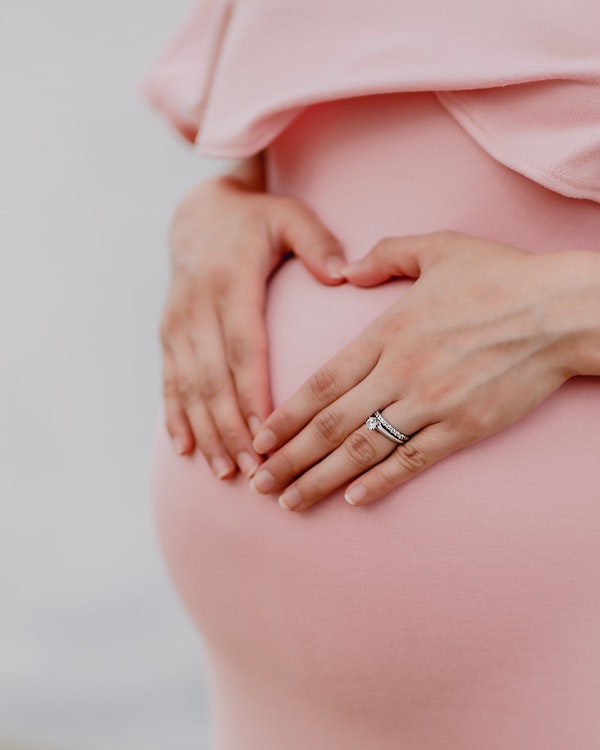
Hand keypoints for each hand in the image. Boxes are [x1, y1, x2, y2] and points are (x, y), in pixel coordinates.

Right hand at [161, 175, 345, 478]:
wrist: (198, 214)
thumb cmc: (255, 221)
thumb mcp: (289, 217)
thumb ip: (316, 244)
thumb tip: (344, 275)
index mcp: (231, 283)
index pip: (243, 347)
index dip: (252, 392)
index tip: (268, 432)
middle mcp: (197, 308)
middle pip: (213, 378)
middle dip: (232, 428)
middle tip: (254, 469)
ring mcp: (177, 325)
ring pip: (188, 387)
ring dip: (206, 432)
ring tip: (226, 471)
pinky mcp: (168, 336)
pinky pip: (169, 381)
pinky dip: (175, 417)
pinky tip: (184, 450)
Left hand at [250, 231, 577, 509]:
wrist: (560, 311)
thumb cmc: (500, 276)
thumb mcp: (438, 248)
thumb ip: (385, 255)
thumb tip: (346, 269)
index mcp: (387, 332)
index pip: (321, 383)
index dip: (286, 415)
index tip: (259, 439)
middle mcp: (400, 372)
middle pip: (331, 425)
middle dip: (289, 458)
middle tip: (257, 483)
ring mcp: (431, 404)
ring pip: (364, 450)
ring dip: (321, 480)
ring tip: (290, 502)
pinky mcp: (464, 428)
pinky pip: (413, 461)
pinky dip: (381, 483)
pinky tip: (354, 501)